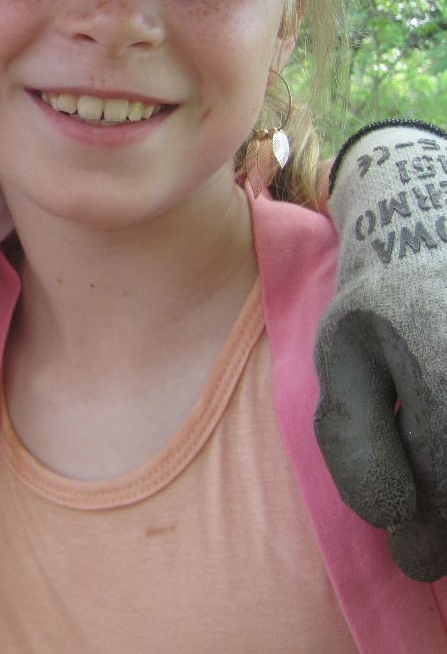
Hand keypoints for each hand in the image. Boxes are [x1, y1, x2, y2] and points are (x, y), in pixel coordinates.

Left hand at [314, 121, 446, 580]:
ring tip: (439, 514)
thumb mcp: (341, 357)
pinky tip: (440, 453)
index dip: (431, 542)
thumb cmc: (380, 296)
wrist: (432, 219)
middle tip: (430, 551)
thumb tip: (389, 517)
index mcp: (446, 382)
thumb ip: (354, 437)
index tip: (412, 557)